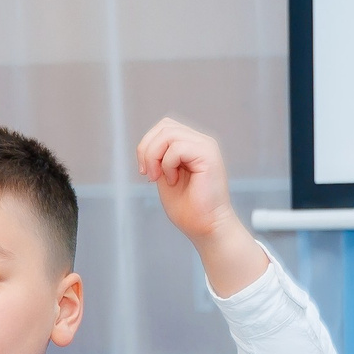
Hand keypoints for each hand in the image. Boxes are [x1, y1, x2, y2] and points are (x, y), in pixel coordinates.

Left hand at [137, 116, 266, 293]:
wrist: (206, 227)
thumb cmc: (188, 209)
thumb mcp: (165, 176)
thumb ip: (158, 157)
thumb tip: (147, 145)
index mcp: (191, 145)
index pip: (164, 127)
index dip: (147, 145)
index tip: (145, 171)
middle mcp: (201, 141)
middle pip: (164, 125)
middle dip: (147, 149)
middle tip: (148, 175)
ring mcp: (206, 146)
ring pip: (168, 133)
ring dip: (154, 157)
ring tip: (159, 178)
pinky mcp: (208, 155)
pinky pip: (177, 147)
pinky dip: (167, 164)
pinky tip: (173, 180)